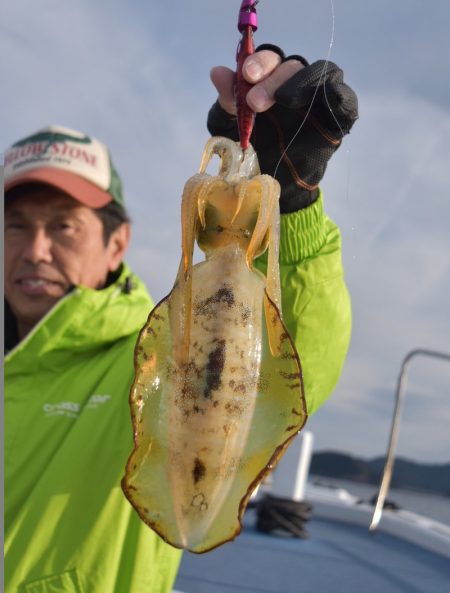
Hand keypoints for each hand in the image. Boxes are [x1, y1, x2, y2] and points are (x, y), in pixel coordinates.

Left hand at [208, 45, 357, 212]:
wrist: (274, 183)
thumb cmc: (256, 150)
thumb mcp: (234, 127)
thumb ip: (228, 101)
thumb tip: (217, 72)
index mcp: (271, 79)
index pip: (269, 58)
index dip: (259, 61)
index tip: (246, 75)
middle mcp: (296, 82)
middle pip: (291, 64)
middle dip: (272, 77)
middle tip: (254, 101)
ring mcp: (319, 97)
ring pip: (321, 72)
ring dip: (301, 81)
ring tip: (283, 100)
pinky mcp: (337, 117)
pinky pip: (345, 98)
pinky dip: (340, 95)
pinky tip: (331, 98)